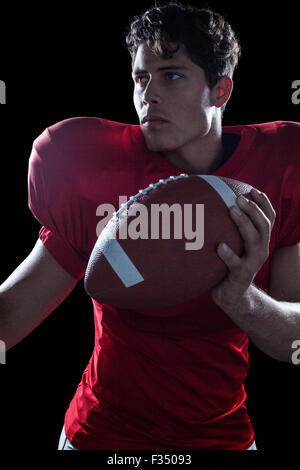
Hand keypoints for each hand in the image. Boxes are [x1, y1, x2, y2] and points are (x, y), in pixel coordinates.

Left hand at [211, 188, 275, 308]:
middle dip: (253, 209)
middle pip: (263, 225)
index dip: (263, 203)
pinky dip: (228, 254)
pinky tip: (219, 246)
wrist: (232, 295)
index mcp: (260, 241)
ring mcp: (253, 263)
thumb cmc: (229, 265)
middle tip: (239, 197)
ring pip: (254, 240)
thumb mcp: (234, 244)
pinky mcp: (241, 275)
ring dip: (243, 223)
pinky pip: (235, 263)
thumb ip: (229, 228)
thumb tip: (213, 203)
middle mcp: (261, 250)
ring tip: (231, 209)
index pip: (268, 218)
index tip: (252, 190)